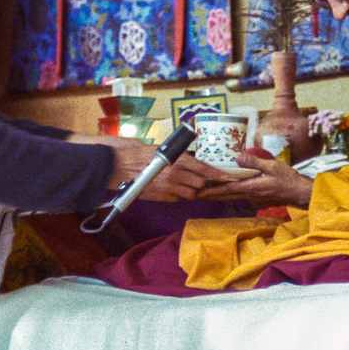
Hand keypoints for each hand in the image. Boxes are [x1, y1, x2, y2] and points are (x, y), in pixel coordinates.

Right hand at [71, 134, 223, 201]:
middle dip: (203, 182)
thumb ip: (180, 157)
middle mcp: (175, 176)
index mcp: (177, 161)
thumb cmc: (142, 154)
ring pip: (191, 194)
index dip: (216, 174)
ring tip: (185, 183)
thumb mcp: (164, 150)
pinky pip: (178, 198)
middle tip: (202, 179)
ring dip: (191, 190)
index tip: (226, 178)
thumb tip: (194, 160)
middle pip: (200, 184)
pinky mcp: (161, 197)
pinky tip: (172, 188)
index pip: (203, 169)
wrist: (122, 165)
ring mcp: (168, 188)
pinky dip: (178, 195)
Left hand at [198, 153, 312, 208]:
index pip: (226, 190)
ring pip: (232, 196)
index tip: (198, 192)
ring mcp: (254, 197)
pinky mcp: (258, 197)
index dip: (211, 191)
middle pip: (225, 196)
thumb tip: (237, 158)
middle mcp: (250, 195)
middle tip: (195, 193)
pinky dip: (230, 192)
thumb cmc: (288, 179)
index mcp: (251, 187)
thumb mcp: (272, 166)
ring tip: (206, 190)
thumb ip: (254, 162)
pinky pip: (240, 194)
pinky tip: (227, 187)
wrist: (300, 192)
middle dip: (210, 194)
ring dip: (219, 193)